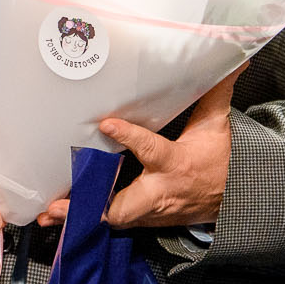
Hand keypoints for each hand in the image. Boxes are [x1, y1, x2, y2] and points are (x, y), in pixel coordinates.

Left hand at [35, 67, 240, 229]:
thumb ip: (214, 92)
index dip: (129, 137)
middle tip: (64, 201)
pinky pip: (113, 222)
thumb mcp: (216, 125)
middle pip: (126, 205)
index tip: (107, 123)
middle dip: (96, 205)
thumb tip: (233, 61)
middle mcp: (160, 191)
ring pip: (114, 218)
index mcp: (175, 162)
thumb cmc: (219, 159)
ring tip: (50, 212)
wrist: (234, 199)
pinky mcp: (144, 219)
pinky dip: (86, 221)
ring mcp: (151, 210)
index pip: (151, 149)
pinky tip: (59, 218)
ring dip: (81, 217)